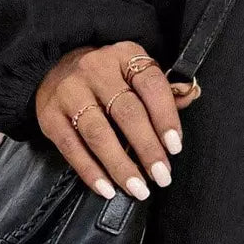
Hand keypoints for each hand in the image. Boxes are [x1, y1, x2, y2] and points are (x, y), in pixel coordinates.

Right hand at [35, 41, 199, 200]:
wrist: (52, 69)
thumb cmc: (106, 77)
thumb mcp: (134, 72)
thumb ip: (163, 89)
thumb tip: (192, 95)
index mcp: (124, 55)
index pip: (151, 85)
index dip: (165, 117)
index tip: (174, 146)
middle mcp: (95, 69)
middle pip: (127, 113)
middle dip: (147, 149)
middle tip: (161, 176)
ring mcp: (70, 92)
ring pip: (99, 133)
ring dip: (120, 165)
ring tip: (138, 188)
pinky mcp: (50, 116)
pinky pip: (72, 148)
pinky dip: (90, 171)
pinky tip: (107, 188)